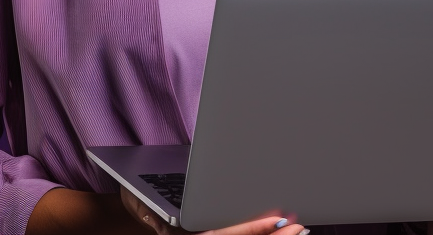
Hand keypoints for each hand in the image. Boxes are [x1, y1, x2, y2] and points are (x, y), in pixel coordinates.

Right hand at [120, 184, 310, 234]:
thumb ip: (155, 212)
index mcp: (188, 234)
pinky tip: (280, 232)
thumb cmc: (138, 200)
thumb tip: (162, 219)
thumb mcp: (142, 203)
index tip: (277, 220)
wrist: (132, 214)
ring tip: (298, 231)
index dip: (253, 228)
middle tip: (300, 228)